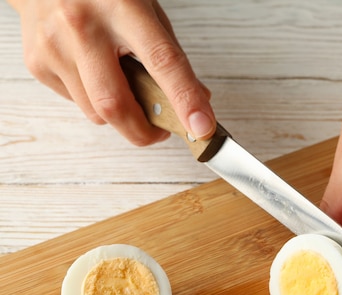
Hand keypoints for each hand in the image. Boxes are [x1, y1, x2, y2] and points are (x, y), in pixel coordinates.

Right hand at [10, 0, 214, 144]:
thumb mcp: (146, 10)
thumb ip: (169, 55)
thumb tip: (197, 101)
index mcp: (122, 7)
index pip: (162, 62)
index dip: (185, 99)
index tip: (201, 127)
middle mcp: (82, 26)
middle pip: (115, 103)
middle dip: (143, 132)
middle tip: (160, 132)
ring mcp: (54, 46)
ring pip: (96, 112)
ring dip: (119, 114)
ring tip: (123, 86)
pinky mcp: (37, 63)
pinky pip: (76, 103)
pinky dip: (94, 100)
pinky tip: (94, 73)